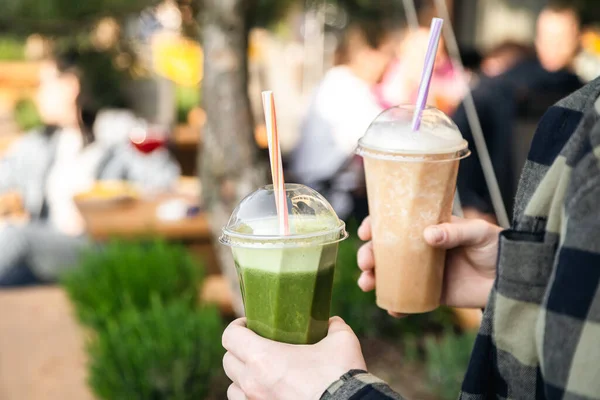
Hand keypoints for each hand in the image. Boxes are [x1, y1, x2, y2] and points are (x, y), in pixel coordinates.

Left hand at [222, 317, 365, 399]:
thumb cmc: (341, 375)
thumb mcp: (341, 340)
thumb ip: (333, 325)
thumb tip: (331, 322)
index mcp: (263, 358)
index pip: (230, 337)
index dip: (236, 326)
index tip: (250, 324)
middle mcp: (252, 383)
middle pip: (228, 362)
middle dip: (239, 350)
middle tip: (258, 345)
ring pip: (233, 389)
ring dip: (243, 377)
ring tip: (261, 372)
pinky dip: (251, 397)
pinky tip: (269, 392)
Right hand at [357, 216, 500, 310]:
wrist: (513, 278)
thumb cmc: (496, 247)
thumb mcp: (478, 232)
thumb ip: (454, 232)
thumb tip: (428, 235)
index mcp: (427, 227)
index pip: (395, 222)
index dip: (376, 224)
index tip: (366, 232)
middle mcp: (420, 248)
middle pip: (385, 250)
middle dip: (368, 255)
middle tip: (366, 262)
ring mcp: (423, 272)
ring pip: (390, 274)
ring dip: (373, 278)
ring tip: (367, 283)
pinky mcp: (431, 293)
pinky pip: (408, 300)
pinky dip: (396, 304)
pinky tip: (391, 307)